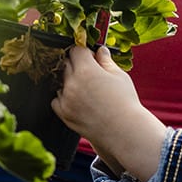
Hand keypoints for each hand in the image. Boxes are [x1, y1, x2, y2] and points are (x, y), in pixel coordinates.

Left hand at [52, 44, 168, 181]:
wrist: (123, 131)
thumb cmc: (125, 103)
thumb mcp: (119, 76)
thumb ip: (106, 61)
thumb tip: (100, 50)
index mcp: (86, 70)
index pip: (76, 50)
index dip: (84, 51)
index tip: (89, 56)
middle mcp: (72, 83)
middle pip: (67, 64)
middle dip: (77, 64)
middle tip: (91, 72)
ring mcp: (66, 99)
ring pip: (61, 81)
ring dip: (70, 81)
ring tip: (88, 90)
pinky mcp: (63, 113)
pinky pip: (56, 99)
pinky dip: (64, 97)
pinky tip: (79, 100)